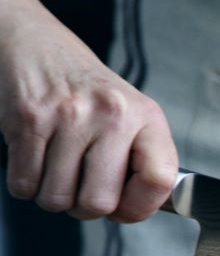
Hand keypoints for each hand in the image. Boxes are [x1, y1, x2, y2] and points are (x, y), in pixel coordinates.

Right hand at [0, 6, 177, 221]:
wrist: (37, 45)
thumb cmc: (87, 90)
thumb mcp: (131, 114)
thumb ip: (141, 159)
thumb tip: (134, 210)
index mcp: (146, 117)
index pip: (160, 180)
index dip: (140, 207)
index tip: (125, 207)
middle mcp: (112, 115)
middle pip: (99, 202)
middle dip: (85, 208)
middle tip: (81, 188)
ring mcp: (69, 117)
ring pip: (57, 199)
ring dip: (52, 196)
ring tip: (58, 169)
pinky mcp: (28, 120)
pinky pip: (24, 185)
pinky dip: (26, 183)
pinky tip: (36, 160)